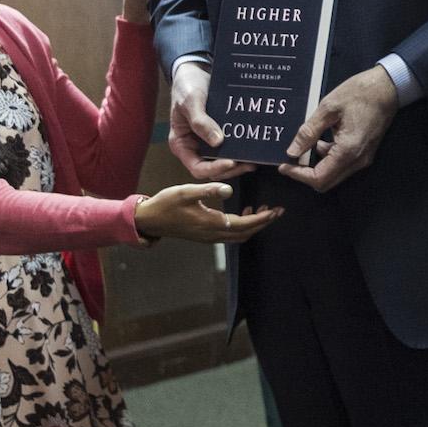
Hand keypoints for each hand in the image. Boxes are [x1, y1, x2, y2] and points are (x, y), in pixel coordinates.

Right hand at [133, 183, 281, 243]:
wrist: (150, 220)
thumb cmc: (166, 204)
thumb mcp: (186, 192)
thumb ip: (208, 190)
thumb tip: (229, 189)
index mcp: (211, 223)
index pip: (244, 224)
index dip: (262, 218)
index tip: (275, 210)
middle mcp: (213, 234)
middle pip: (246, 233)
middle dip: (263, 222)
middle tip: (277, 211)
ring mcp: (209, 237)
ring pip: (239, 235)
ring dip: (253, 225)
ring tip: (263, 210)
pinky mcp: (205, 235)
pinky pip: (230, 234)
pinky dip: (242, 226)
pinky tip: (242, 212)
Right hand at [166, 62, 254, 181]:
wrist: (195, 71)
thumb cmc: (186, 86)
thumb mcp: (191, 102)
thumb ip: (200, 122)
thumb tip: (217, 142)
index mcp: (181, 144)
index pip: (197, 168)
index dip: (214, 169)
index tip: (231, 162)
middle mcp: (194, 147)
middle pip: (213, 169)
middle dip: (231, 168)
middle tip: (249, 163)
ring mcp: (207, 142)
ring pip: (223, 161)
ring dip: (239, 163)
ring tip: (255, 159)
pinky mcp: (219, 135)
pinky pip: (230, 147)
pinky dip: (241, 150)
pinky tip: (254, 147)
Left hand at [277, 65, 399, 192]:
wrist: (387, 87)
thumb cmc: (358, 93)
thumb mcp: (328, 108)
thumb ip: (309, 132)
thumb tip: (292, 152)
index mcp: (348, 151)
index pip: (319, 178)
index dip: (298, 175)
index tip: (283, 165)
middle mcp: (358, 161)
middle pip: (326, 182)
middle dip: (305, 174)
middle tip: (290, 159)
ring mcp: (363, 159)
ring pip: (334, 175)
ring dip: (316, 166)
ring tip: (304, 146)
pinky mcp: (365, 153)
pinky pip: (342, 165)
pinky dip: (327, 159)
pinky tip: (320, 140)